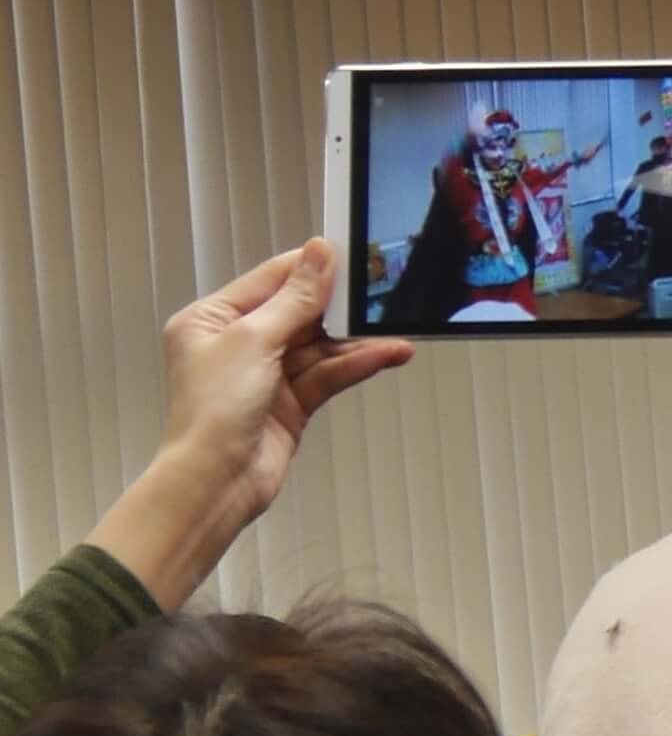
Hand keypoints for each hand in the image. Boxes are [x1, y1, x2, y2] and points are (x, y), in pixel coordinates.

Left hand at [95, 240, 412, 609]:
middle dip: (340, 307)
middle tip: (380, 293)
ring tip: (396, 334)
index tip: (349, 254)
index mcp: (212, 319)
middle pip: (300, 312)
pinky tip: (386, 355)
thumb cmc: (212, 411)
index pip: (270, 280)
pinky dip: (356, 365)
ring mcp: (266, 374)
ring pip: (321, 346)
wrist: (216, 481)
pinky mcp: (291, 402)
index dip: (309, 267)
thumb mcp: (255, 340)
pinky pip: (328, 374)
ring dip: (357, 341)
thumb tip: (319, 254)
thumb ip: (295, 298)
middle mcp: (237, 344)